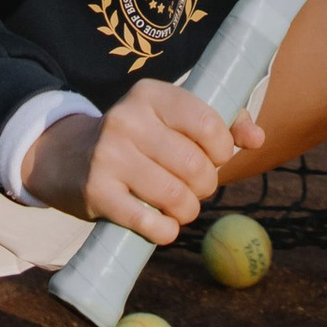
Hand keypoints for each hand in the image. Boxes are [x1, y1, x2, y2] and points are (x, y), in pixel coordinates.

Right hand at [26, 80, 253, 239]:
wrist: (67, 157)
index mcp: (151, 95)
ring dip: (188, 211)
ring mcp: (109, 156)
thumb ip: (221, 123)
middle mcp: (127, 120)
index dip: (222, 149)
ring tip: (182, 207)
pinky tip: (164, 226)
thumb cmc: (137, 139)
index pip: (208, 123)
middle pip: (195, 165)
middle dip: (206, 185)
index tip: (215, 157)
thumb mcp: (171, 118)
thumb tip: (259, 139)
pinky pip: (148, 222)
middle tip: (197, 187)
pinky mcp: (97, 192)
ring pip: (175, 197)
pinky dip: (166, 231)